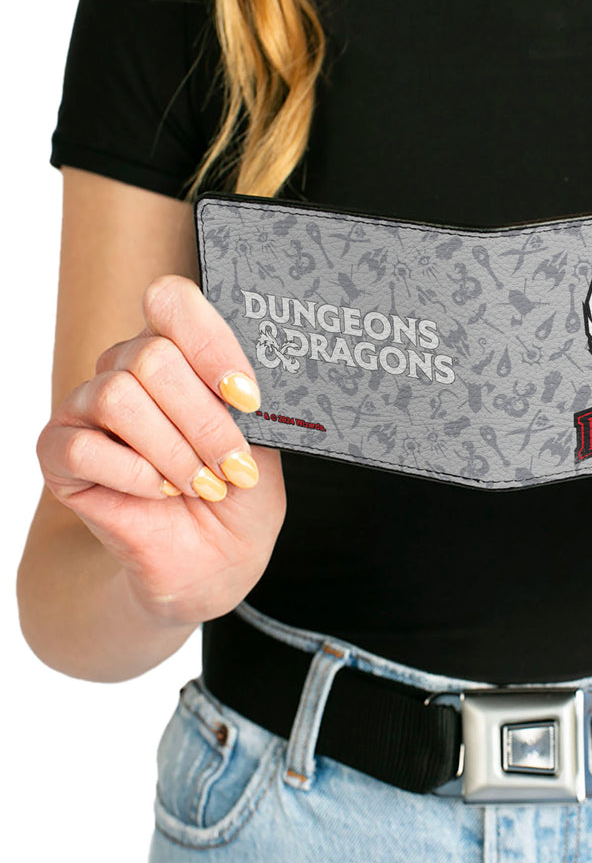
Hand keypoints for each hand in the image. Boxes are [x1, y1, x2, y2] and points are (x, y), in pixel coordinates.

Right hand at [36, 275, 285, 623]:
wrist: (212, 560)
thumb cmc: (239, 494)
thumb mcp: (263, 441)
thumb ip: (246, 399)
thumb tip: (247, 375)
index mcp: (178, 352)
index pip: (172, 302)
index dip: (211, 345)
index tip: (248, 400)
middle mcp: (126, 368)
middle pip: (152, 357)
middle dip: (205, 423)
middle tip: (234, 468)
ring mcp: (87, 408)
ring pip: (119, 397)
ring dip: (174, 451)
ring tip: (203, 485)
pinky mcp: (58, 453)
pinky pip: (84, 446)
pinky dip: (134, 475)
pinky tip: (160, 493)